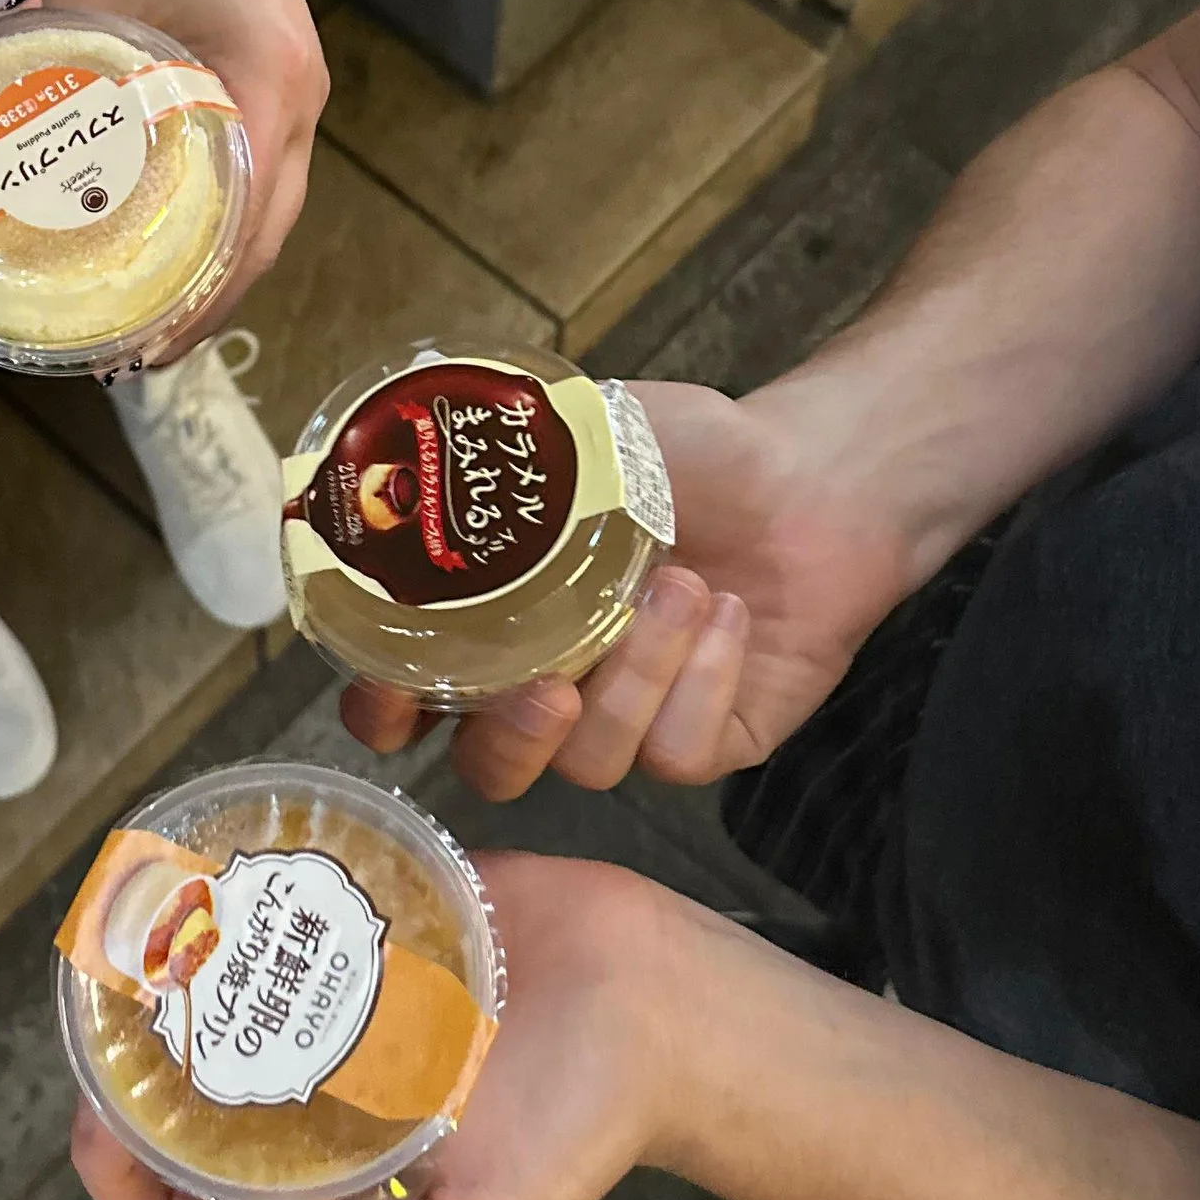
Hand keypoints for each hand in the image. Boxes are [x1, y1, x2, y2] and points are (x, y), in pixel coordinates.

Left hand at [36, 0, 325, 342]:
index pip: (243, 227)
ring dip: (215, 269)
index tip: (135, 348)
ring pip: (267, 210)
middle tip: (128, 354)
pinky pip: (257, 174)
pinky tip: (159, 244)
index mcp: (260, 83)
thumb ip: (38, 68)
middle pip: (265, 236)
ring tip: (141, 319)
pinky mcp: (273, 74)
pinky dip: (219, 221)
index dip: (194, 300)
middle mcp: (296, 99)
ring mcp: (294, 87)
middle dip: (206, 304)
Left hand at [71, 850, 682, 1199]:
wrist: (661, 1002)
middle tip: (98, 1013)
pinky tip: (197, 872)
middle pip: (179, 1081)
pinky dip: (235, 886)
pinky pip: (278, 897)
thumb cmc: (580, 1125)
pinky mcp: (366, 906)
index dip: (128, 1176)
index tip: (99, 1127)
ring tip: (128, 937)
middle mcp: (313, 1082)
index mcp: (327, 1170)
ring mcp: (333, 991)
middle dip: (123, 1057)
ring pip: (213, 984)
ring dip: (163, 965)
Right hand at [344, 379, 920, 797]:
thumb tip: (427, 440)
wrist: (814, 476)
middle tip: (553, 688)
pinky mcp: (705, 743)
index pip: (407, 695)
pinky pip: (676, 754)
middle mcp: (552, 685)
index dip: (385, 709)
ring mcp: (628, 723)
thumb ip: (504, 452)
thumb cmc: (694, 450)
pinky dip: (702, 682)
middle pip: (491, 765)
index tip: (393, 687)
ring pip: (591, 763)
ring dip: (636, 674)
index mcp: (499, 621)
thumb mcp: (589, 434)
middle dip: (510, 741)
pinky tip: (727, 614)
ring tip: (685, 586)